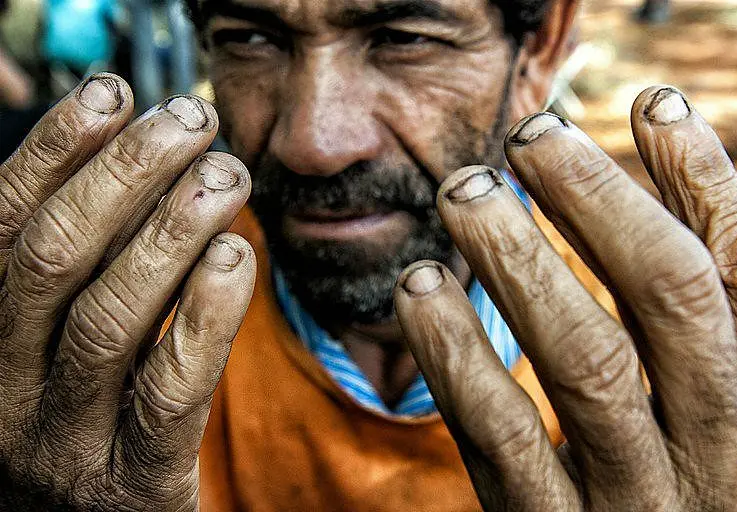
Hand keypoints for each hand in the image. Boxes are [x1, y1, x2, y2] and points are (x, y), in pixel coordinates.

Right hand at [0, 74, 255, 509]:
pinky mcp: (134, 486)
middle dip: (124, 174)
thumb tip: (121, 162)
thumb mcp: (63, 344)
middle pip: (52, 259)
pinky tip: (238, 254)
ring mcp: (61, 445)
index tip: (115, 93)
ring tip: (227, 173)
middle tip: (192, 122)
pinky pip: (169, 391)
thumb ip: (83, 269)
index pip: (3, 227)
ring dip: (171, 231)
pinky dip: (205, 314)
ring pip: (108, 319)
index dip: (56, 151)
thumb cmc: (94, 422)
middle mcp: (2, 394)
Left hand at [395, 86, 736, 509]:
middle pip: (670, 302)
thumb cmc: (675, 496)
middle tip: (532, 134)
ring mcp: (635, 503)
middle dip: (602, 201)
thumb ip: (688, 332)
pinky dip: (457, 352)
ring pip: (587, 361)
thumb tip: (661, 196)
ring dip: (520, 260)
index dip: (704, 182)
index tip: (653, 102)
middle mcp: (717, 459)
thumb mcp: (705, 419)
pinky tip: (420, 287)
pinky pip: (503, 436)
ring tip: (465, 190)